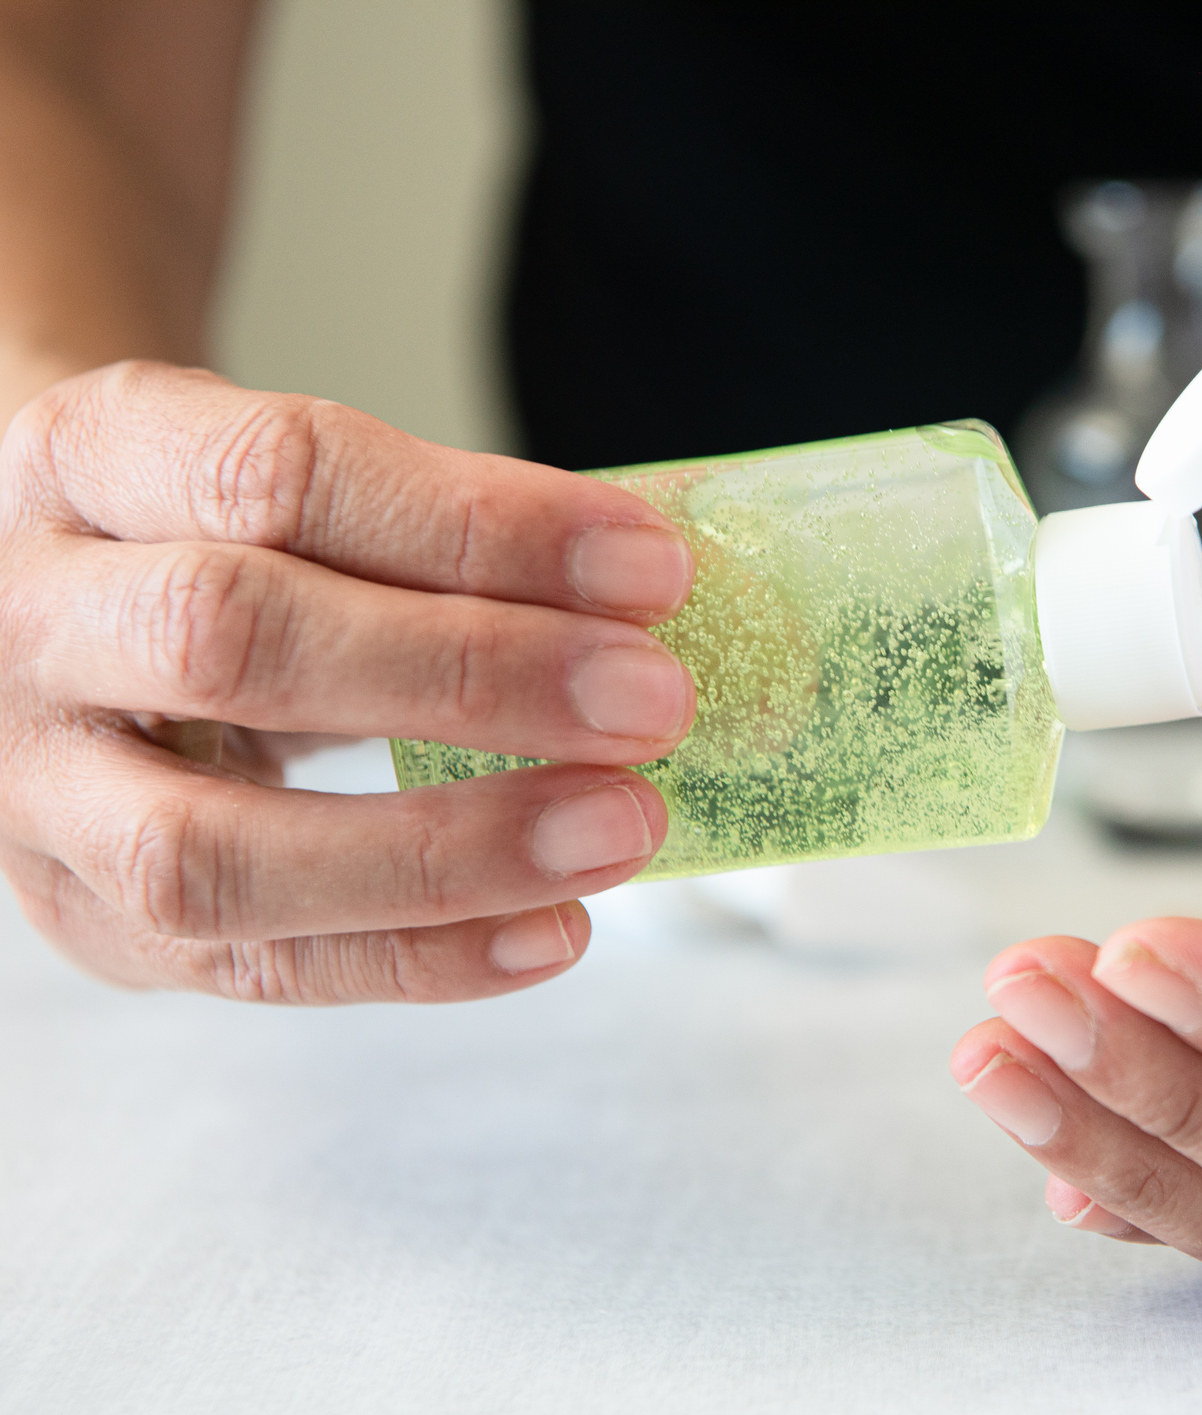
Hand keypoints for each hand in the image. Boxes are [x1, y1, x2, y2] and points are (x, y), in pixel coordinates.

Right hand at [0, 362, 698, 1001]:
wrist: (42, 613)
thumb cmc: (210, 539)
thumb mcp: (282, 481)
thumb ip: (431, 530)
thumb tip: (651, 605)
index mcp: (90, 458)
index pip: (282, 472)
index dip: (479, 525)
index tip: (650, 571)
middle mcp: (30, 619)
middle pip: (233, 641)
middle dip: (471, 674)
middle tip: (652, 701)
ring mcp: (31, 788)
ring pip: (211, 850)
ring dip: (451, 847)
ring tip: (623, 826)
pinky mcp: (83, 919)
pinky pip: (252, 965)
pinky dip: (423, 956)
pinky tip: (555, 928)